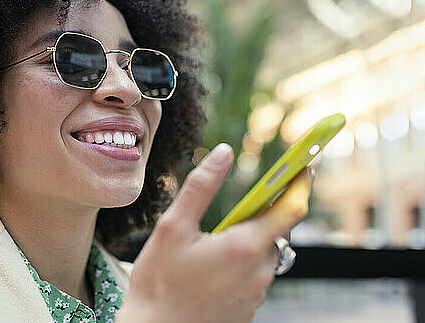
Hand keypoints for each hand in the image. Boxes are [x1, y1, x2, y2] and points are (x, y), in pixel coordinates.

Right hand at [116, 143, 313, 322]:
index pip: (291, 208)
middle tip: (238, 206)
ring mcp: (256, 293)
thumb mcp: (172, 226)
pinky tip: (213, 267)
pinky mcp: (249, 307)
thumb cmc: (159, 281)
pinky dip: (244, 261)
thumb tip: (223, 152)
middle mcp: (259, 271)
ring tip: (214, 242)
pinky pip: (257, 275)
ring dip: (252, 238)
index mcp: (244, 247)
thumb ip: (201, 186)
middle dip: (264, 212)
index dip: (299, 183)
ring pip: (267, 253)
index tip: (301, 165)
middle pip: (278, 230)